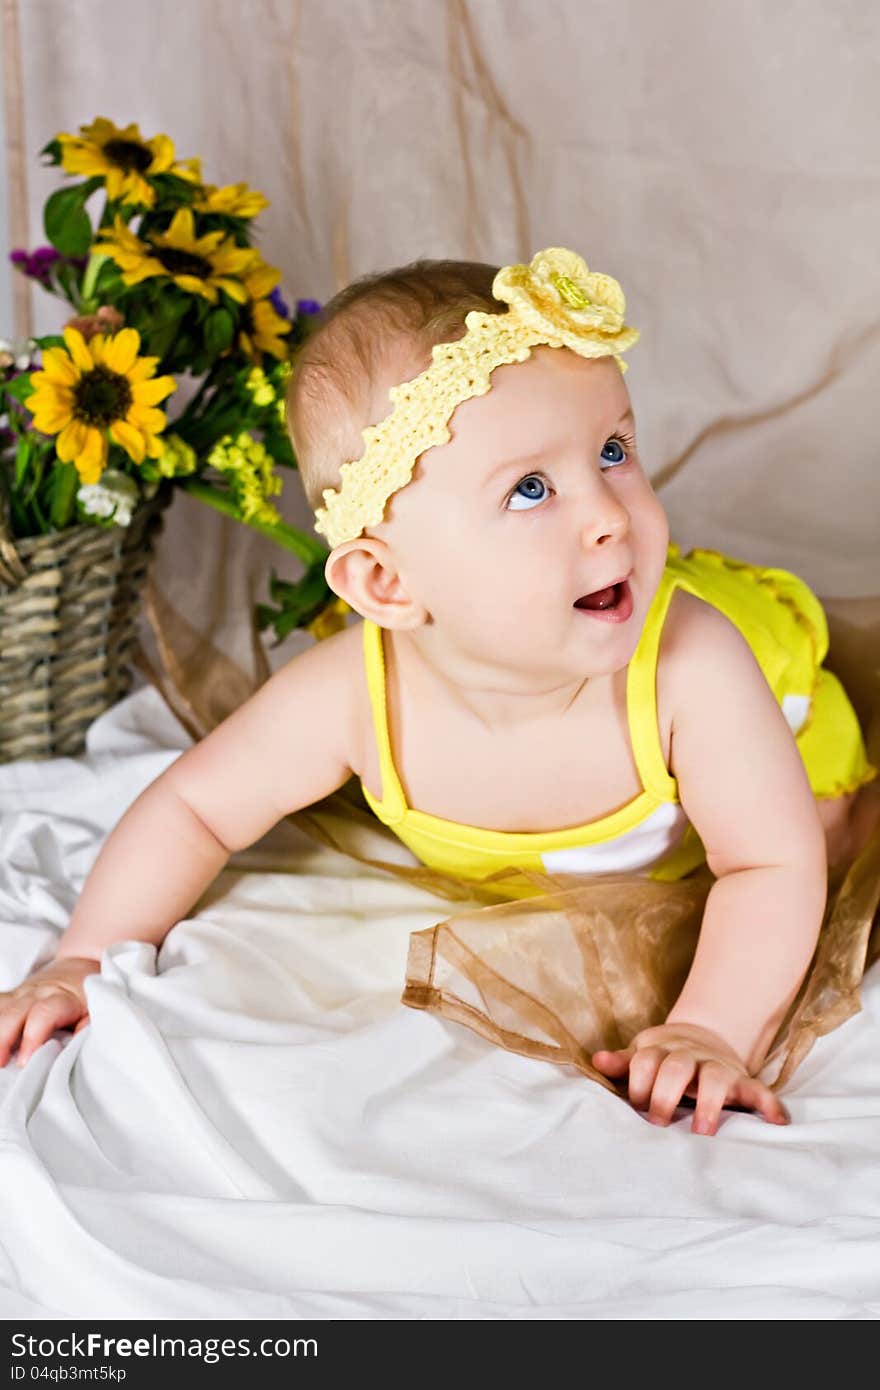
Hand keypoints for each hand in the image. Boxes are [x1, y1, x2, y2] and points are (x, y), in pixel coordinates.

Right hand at [0, 956, 98, 1067]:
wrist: (79, 965)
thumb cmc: (88, 994)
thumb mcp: (95, 1010)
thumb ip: (86, 1028)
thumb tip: (74, 1050)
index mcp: (61, 998)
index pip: (44, 1014)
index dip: (33, 1037)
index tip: (25, 1061)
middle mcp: (37, 993)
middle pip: (14, 1013)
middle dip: (3, 1039)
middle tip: (0, 1063)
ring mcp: (21, 994)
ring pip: (1, 1009)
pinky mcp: (11, 997)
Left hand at [592, 1022, 788, 1135]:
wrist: (704, 1036)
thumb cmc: (665, 1057)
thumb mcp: (643, 1056)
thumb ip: (623, 1064)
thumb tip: (597, 1060)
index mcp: (660, 1050)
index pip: (645, 1060)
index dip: (639, 1083)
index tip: (637, 1106)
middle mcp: (689, 1056)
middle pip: (676, 1066)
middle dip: (665, 1094)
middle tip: (659, 1123)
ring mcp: (717, 1067)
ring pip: (713, 1077)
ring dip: (708, 1103)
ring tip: (703, 1131)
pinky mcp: (741, 1080)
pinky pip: (759, 1089)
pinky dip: (769, 1104)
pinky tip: (778, 1121)